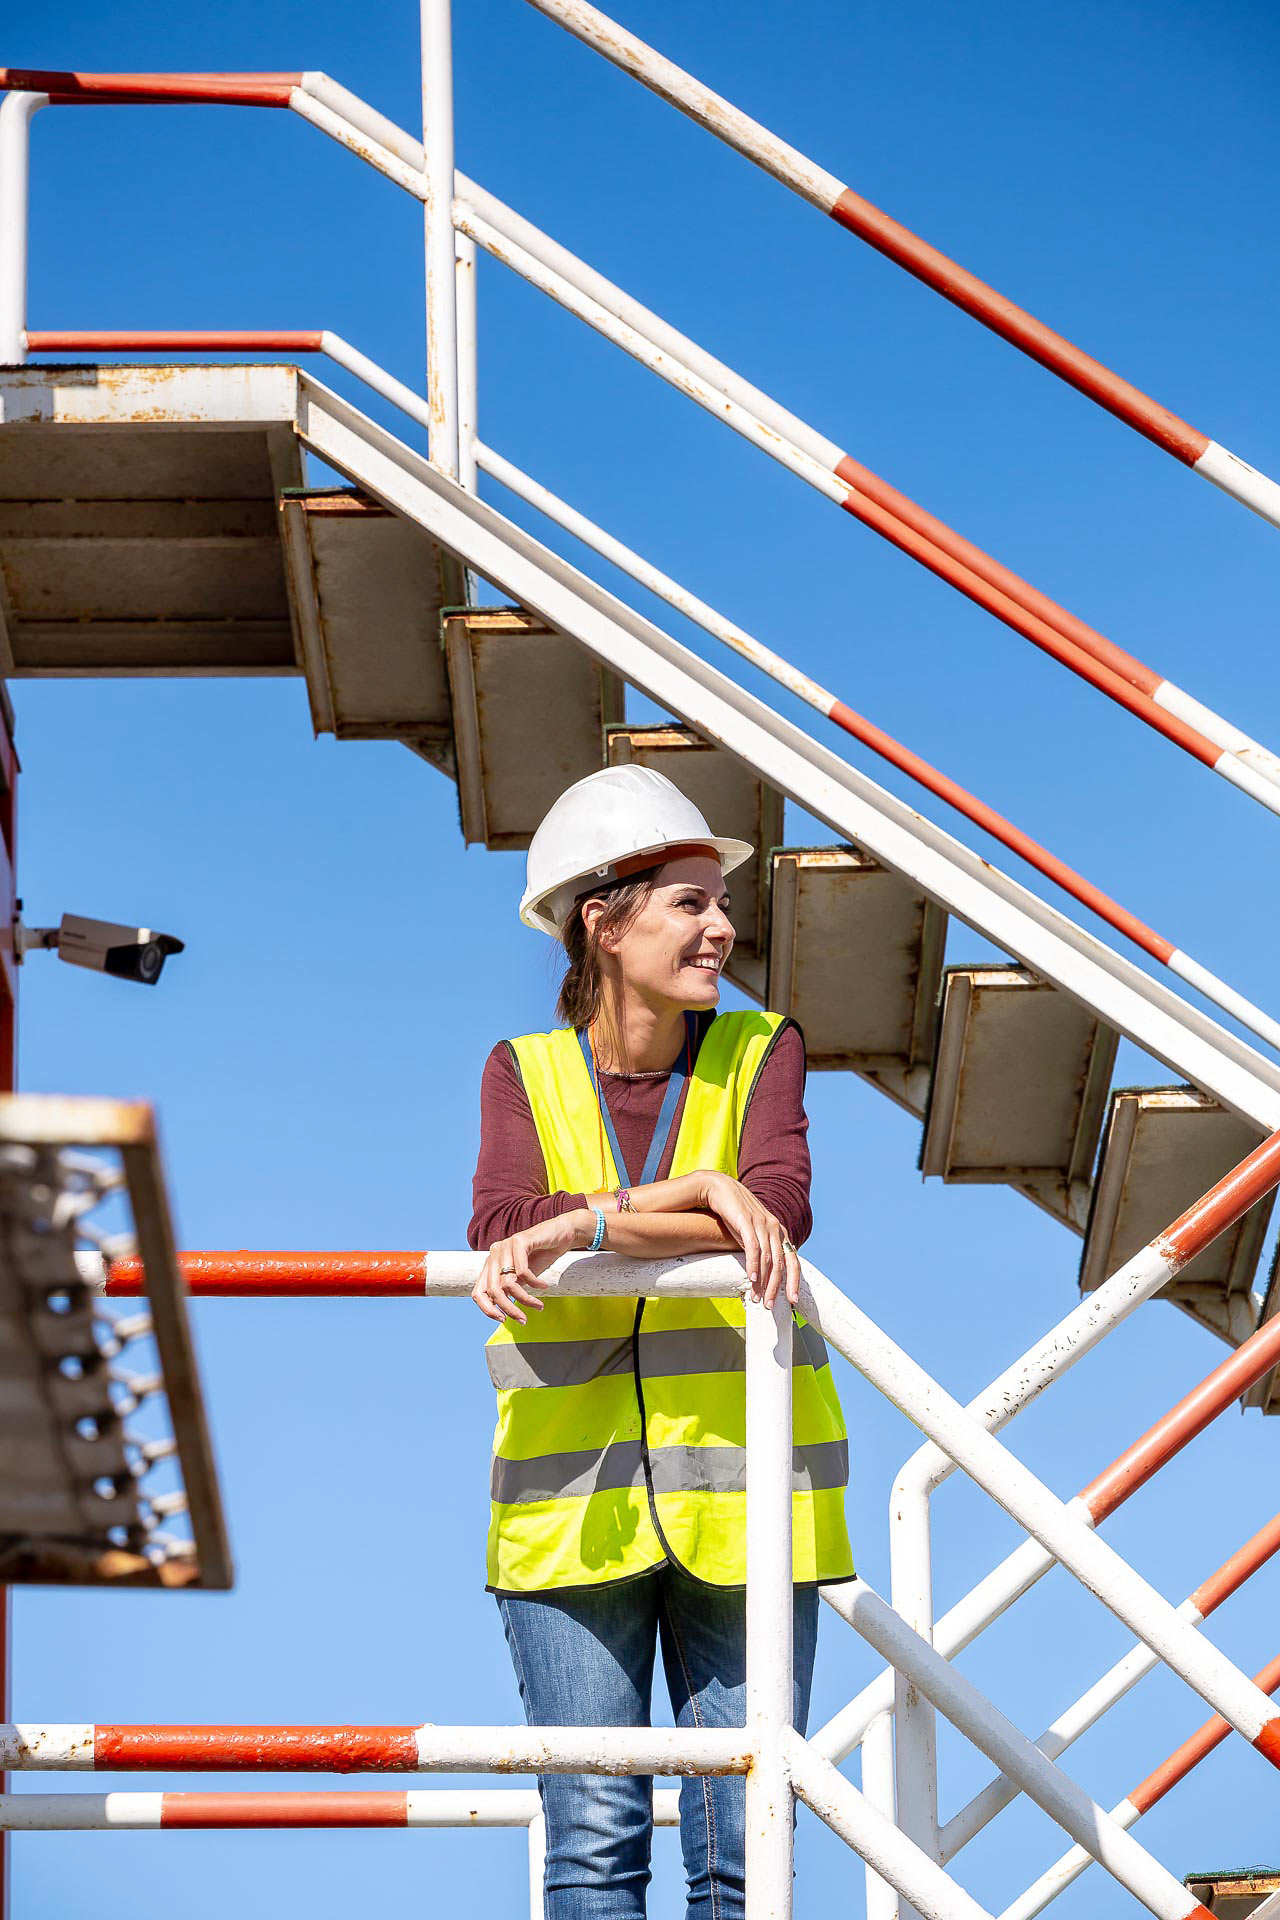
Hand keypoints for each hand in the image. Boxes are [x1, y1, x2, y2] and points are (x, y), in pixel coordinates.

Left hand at [471, 1212, 585, 1324]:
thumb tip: (503, 1312)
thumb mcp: (522, 1278)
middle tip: (524, 1320)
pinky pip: (522, 1272)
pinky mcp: (519, 1241)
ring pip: (508, 1283)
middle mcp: (494, 1253)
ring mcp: (505, 1246)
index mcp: (491, 1263)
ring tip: (539, 1305)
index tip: (503, 1320)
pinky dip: (534, 1283)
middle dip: (509, 1309)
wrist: (562, 1233)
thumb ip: (510, 1290)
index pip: (478, 1292)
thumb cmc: (542, 1255)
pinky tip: (543, 1285)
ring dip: (525, 1299)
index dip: (488, 1310)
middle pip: (493, 1290)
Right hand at [698, 1173, 800, 1309]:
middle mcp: (775, 1228)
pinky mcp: (747, 1222)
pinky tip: (752, 1278)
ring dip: (763, 1282)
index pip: (793, 1260)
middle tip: (771, 1306)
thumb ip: (761, 1248)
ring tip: (758, 1298)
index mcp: (779, 1231)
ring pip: (768, 1259)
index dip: (794, 1281)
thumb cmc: (735, 1214)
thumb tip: (762, 1273)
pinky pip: (754, 1248)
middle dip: (777, 1288)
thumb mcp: (752, 1232)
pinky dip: (754, 1265)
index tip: (793, 1301)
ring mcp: (762, 1224)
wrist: (720, 1188)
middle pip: (781, 1263)